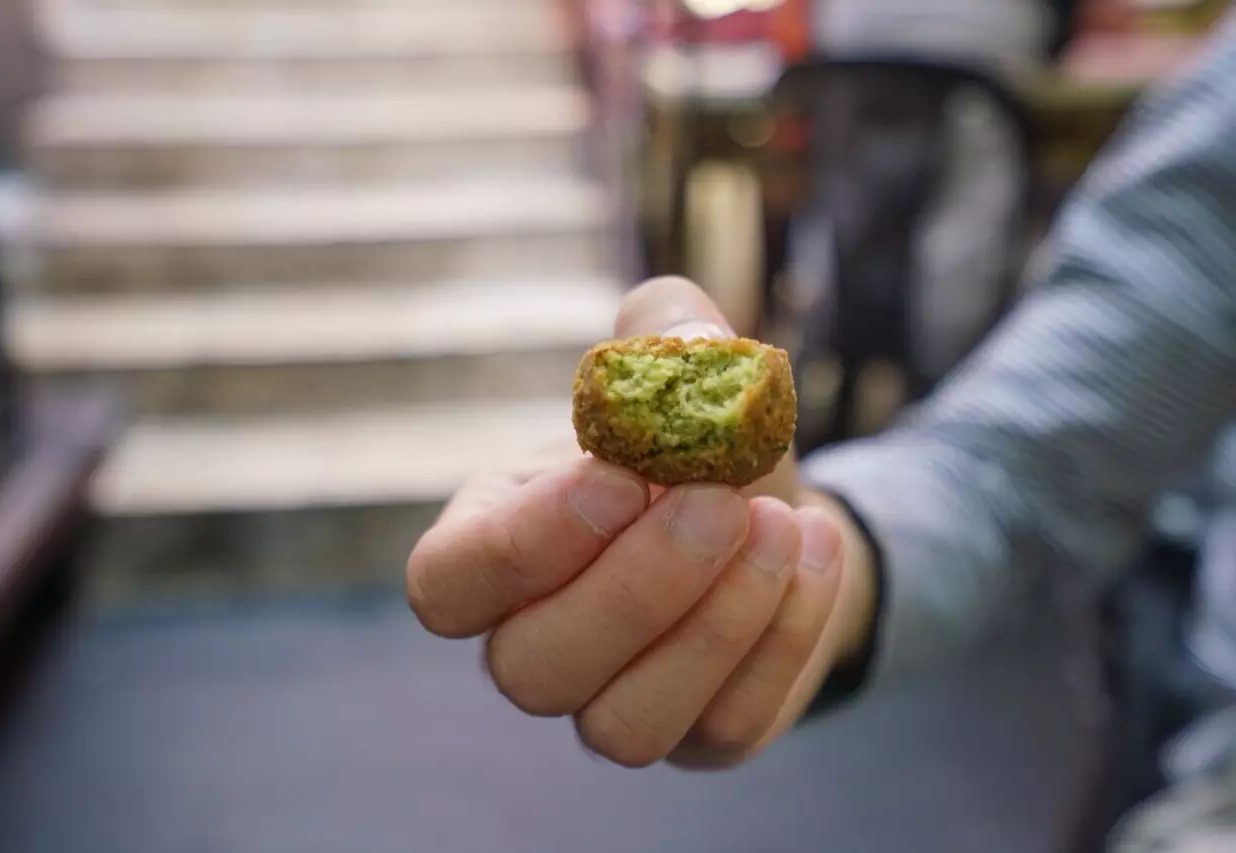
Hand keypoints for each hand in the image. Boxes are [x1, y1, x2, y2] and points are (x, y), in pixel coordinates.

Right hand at [407, 278, 876, 768]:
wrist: (771, 513)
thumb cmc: (692, 443)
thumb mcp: (680, 369)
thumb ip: (668, 329)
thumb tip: (690, 345)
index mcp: (495, 545)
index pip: (447, 585)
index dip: (522, 545)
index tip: (619, 475)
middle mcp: (534, 642)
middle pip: (532, 669)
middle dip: (635, 587)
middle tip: (718, 499)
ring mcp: (610, 705)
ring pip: (624, 726)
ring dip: (714, 625)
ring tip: (777, 522)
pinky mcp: (695, 741)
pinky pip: (724, 725)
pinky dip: (784, 637)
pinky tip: (812, 548)